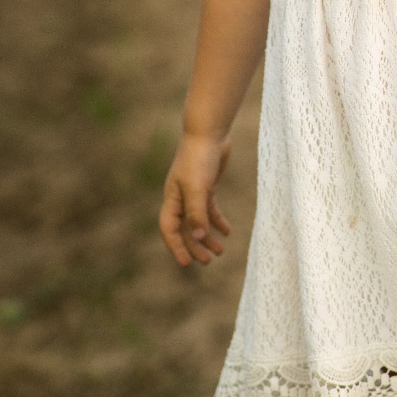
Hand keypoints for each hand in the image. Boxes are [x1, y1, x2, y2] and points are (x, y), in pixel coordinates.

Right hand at [159, 134, 230, 267]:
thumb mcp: (198, 187)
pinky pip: (210, 209)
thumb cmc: (199, 158)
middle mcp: (180, 198)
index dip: (176, 247)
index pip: (169, 229)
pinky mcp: (207, 186)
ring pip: (198, 221)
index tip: (186, 264)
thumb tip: (199, 236)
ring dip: (207, 237)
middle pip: (184, 228)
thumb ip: (197, 212)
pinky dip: (217, 221)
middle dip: (195, 246)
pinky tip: (227, 231)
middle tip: (208, 261)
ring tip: (220, 251)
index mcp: (172, 199)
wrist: (209, 133)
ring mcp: (193, 192)